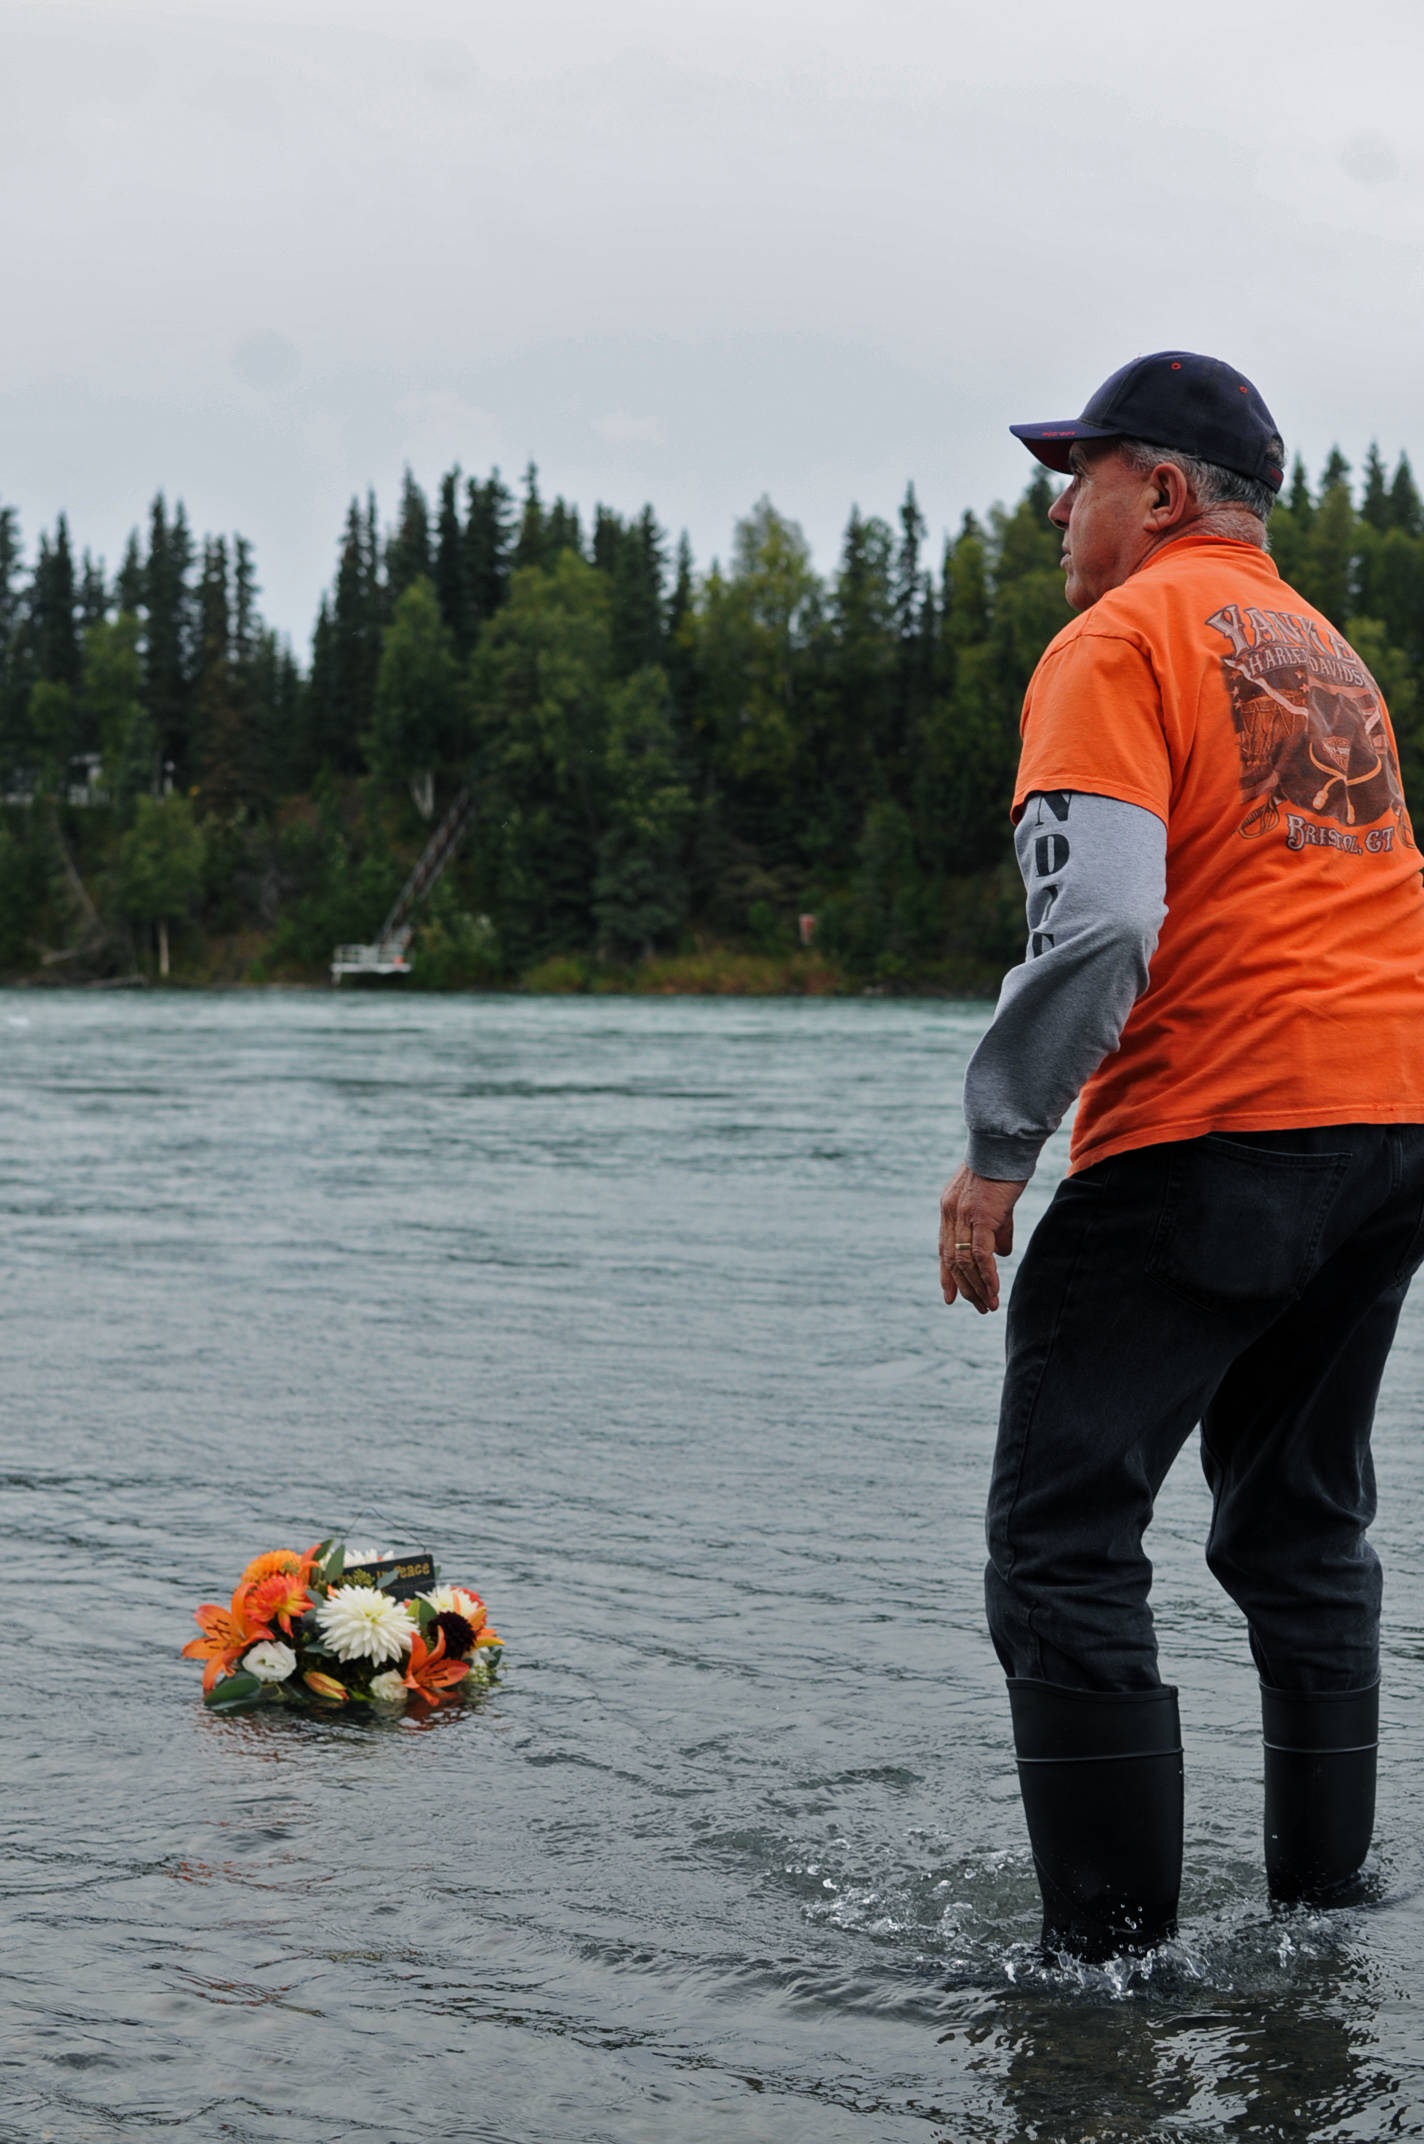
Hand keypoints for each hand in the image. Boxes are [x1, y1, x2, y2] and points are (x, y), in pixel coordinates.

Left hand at [939, 1165, 1026, 1313]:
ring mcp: (962, 1215)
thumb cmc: (1004, 1170)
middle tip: (979, 1307)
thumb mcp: (996, 1204)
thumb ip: (997, 1229)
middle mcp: (950, 1213)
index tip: (950, 1297)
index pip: (944, 1248)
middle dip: (964, 1288)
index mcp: (949, 1209)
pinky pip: (980, 1254)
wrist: (1005, 1145)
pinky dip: (986, 1275)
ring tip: (989, 1305)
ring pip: (964, 1261)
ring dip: (977, 1287)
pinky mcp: (980, 1216)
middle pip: (952, 1260)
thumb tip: (1002, 1253)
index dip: (947, 1275)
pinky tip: (995, 1290)